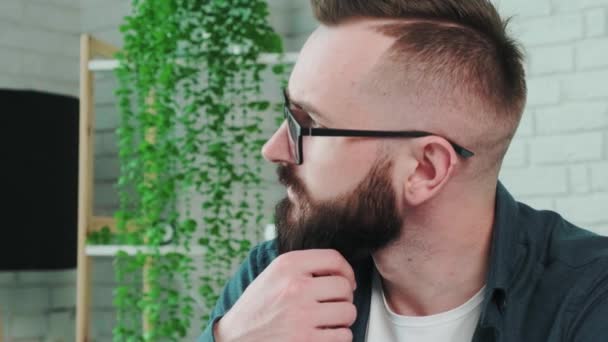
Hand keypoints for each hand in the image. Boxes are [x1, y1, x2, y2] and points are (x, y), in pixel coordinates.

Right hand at [214, 249, 356, 341]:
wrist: (235, 337)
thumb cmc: (258, 306)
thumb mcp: (274, 275)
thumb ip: (304, 267)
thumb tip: (342, 271)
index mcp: (287, 265)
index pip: (334, 258)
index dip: (347, 270)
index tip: (347, 280)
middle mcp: (295, 287)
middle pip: (344, 286)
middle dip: (344, 297)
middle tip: (334, 303)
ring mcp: (301, 315)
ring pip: (348, 312)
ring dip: (343, 318)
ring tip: (329, 318)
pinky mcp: (306, 340)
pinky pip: (343, 336)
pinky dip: (339, 336)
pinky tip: (325, 333)